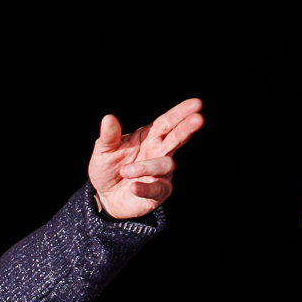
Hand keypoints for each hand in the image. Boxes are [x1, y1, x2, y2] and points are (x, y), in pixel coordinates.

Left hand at [87, 98, 202, 218]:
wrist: (106, 196)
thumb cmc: (109, 168)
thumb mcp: (104, 150)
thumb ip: (109, 136)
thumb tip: (108, 118)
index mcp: (149, 137)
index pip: (167, 122)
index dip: (181, 113)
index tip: (196, 104)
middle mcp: (159, 153)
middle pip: (177, 138)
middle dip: (187, 128)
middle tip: (198, 119)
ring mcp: (161, 174)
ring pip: (165, 165)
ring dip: (146, 166)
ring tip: (125, 171)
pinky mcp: (158, 193)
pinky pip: (156, 190)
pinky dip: (145, 188)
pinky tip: (133, 187)